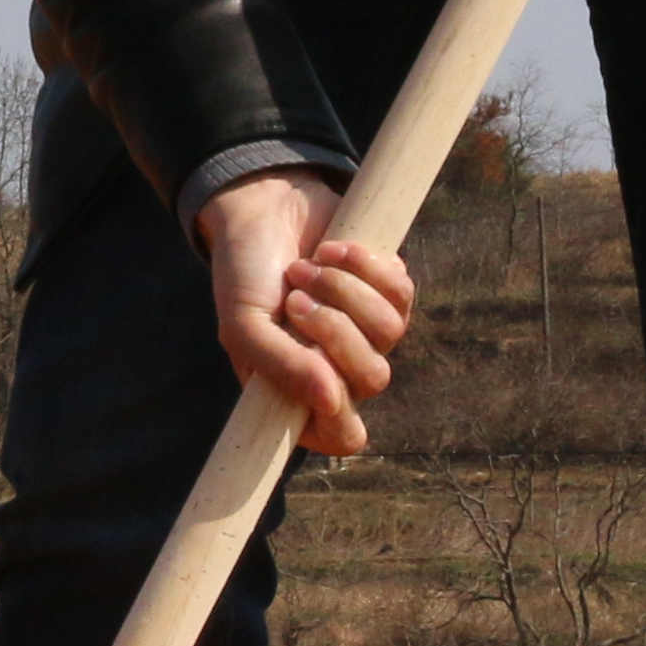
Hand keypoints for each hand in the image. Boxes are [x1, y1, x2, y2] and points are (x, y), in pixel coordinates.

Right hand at [197, 170, 409, 459]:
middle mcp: (341, 368)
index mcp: (300, 393)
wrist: (263, 209)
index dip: (340, 418)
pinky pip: (400, 290)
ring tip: (306, 268)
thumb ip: (280, 367)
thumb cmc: (246, 276)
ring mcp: (369, 331)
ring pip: (390, 331)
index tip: (321, 380)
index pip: (342, 437)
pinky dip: (362, 264)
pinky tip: (331, 249)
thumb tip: (331, 399)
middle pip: (372, 378)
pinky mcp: (388, 290)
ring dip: (343, 290)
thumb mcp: (245, 326)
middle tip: (296, 301)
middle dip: (334, 331)